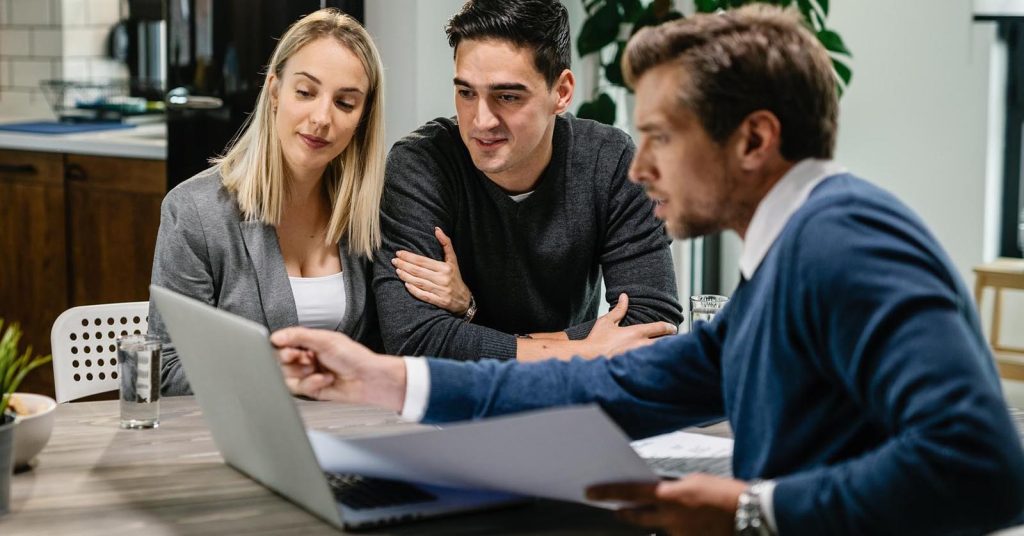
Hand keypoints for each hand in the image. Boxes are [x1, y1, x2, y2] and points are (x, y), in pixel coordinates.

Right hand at [271, 327, 405, 410]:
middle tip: (305, 359)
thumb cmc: (355, 357)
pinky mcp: (311, 390)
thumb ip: (299, 336)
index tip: (289, 349)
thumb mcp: (326, 340)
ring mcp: (308, 374)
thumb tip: (277, 336)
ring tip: (317, 369)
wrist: (368, 379)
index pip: (283, 344)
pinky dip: (311, 383)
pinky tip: (325, 379)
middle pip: (281, 362)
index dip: (282, 348)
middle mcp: (307, 358)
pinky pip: (299, 389)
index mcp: (309, 342)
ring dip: (302, 373)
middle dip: (292, 361)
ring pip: (287, 377)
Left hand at [393, 227, 472, 314]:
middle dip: (404, 265)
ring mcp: (441, 291)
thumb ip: (446, 244)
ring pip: (419, 282)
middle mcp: (443, 279)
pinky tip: (406, 284)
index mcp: (445, 268)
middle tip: (394, 260)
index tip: (399, 253)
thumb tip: (437, 229)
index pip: (423, 261)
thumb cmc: (455, 276)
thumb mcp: (453, 260)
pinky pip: (424, 296)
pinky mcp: (439, 302)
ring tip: (397, 270)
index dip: (409, 257)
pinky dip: (414, 290)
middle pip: (418, 271)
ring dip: (406, 276)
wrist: (463, 299)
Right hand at [584, 294, 676, 356]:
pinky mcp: (635, 367)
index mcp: (636, 332)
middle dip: (671, 342)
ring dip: (665, 353)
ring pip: (659, 354)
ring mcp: (639, 357)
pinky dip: (656, 363)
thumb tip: (624, 296)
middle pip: (665, 343)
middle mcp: (640, 345)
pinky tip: (658, 365)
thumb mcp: (607, 322)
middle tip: (674, 342)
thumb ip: (619, 309)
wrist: (589, 357)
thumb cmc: (597, 340)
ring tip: (669, 353)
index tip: (674, 329)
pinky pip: (651, 365)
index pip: (660, 328)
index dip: (670, 328)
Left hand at [586, 474, 747, 535]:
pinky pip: (674, 535)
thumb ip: (672, 489)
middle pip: (636, 516)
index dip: (608, 492)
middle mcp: (671, 517)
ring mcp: (679, 534)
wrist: (752, 513)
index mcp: (670, 495)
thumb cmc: (725, 494)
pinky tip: (691, 524)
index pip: (630, 492)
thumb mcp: (694, 482)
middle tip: (617, 511)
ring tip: (679, 516)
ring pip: (657, 529)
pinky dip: (677, 530)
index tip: (591, 492)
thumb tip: (660, 493)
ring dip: (659, 522)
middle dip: (625, 514)